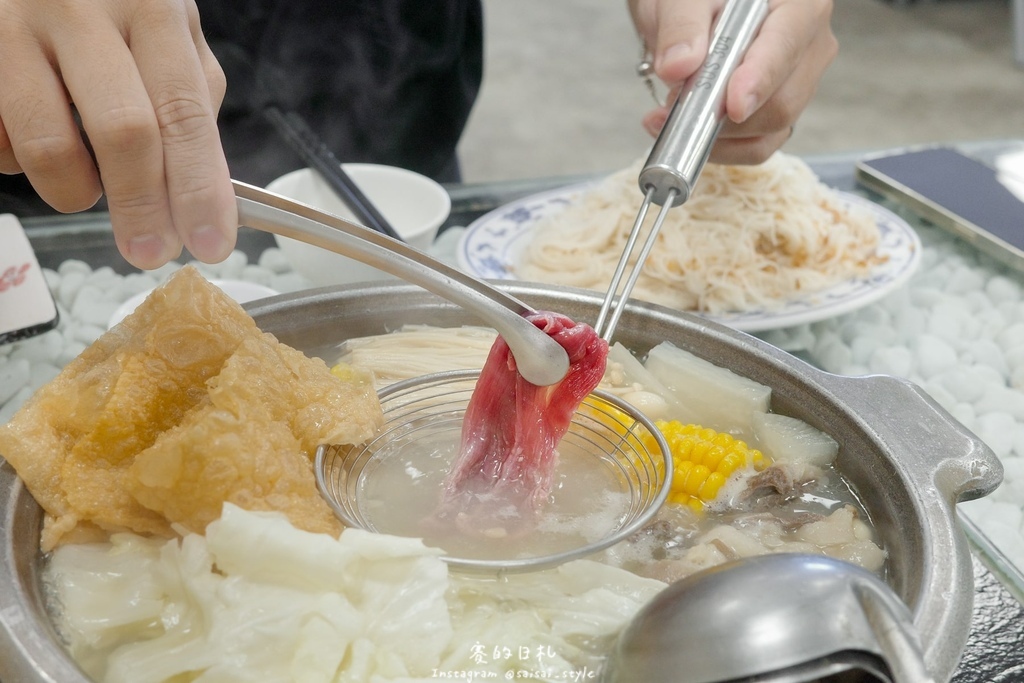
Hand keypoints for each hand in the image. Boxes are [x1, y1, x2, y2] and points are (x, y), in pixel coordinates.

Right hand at [0, 0, 236, 269]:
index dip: (198, 188)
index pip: (183, 112)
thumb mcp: (164, 26)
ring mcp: (15, 27)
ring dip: (74, 190)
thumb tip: (208, 187)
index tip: (210, 244)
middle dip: (143, 208)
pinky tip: (32, 137)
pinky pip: (0, 143)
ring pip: (49, 146)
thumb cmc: (107, 4)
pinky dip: (20, 162)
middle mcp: (82, 11)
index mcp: (150, 8)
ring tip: (86, 184)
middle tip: (150, 251)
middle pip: (123, 133)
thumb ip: (189, 94)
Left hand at [629, 0, 836, 164]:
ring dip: (715, 134)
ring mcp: (797, 85)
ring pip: (768, 131)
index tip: (734, 106)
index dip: (760, 80)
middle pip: (781, 102)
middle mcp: (808, 47)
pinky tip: (684, 128)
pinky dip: (717, 147)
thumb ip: (680, 26)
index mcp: (799, 7)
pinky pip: (756, 147)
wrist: (691, 15)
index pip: (786, 48)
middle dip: (724, 114)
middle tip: (673, 102)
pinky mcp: (777, 115)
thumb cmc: (695, 0)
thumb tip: (677, 68)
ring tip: (669, 111)